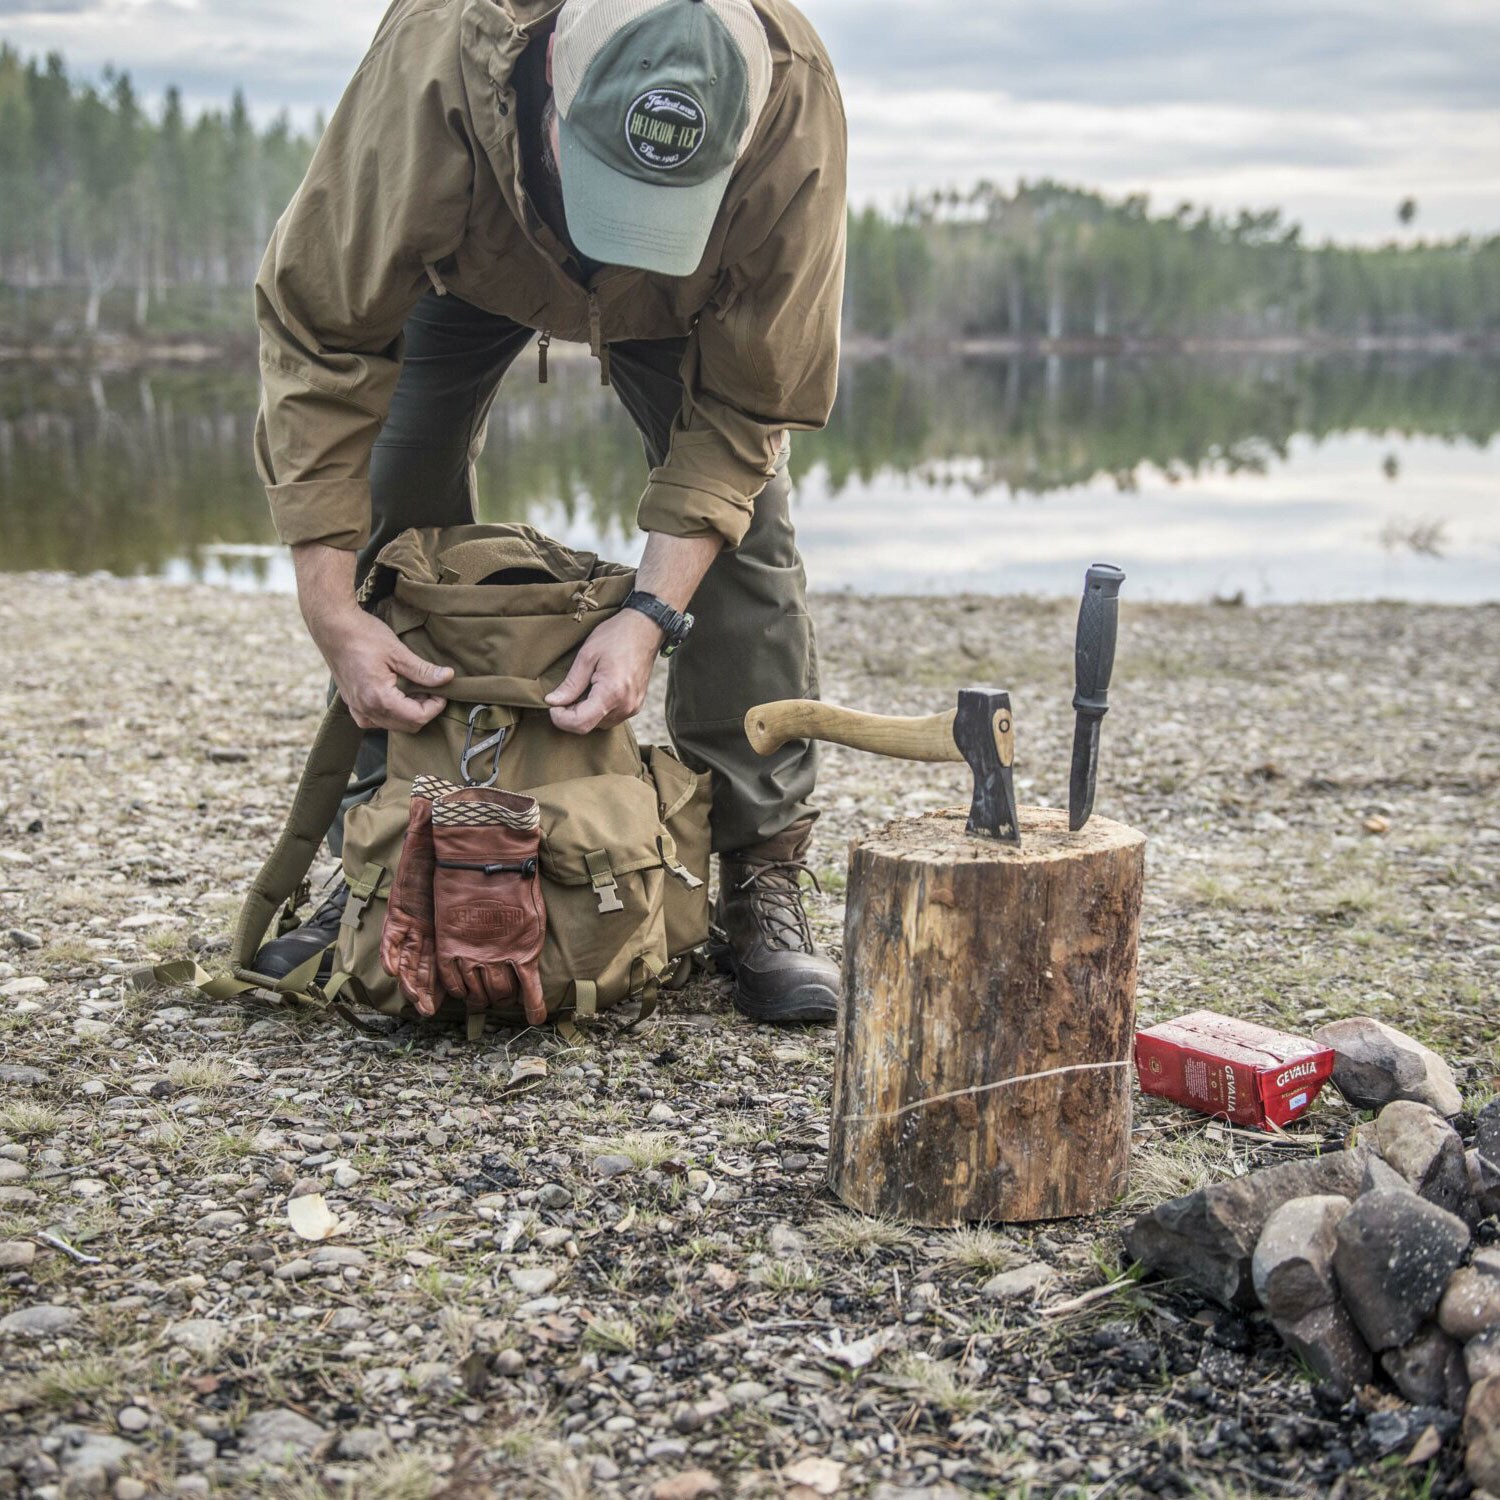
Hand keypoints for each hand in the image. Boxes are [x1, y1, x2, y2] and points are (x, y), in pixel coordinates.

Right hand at [317, 607, 453, 732]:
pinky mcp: (352, 704)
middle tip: (431, 689)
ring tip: (415, 689)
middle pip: (407, 726)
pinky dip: (392, 714)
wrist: (333, 627)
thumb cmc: (363, 635)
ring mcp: (357, 709)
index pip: (417, 718)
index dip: (435, 706)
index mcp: (378, 698)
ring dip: (409, 713)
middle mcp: (366, 709)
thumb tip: (449, 677)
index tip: (441, 690)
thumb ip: (423, 671)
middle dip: (424, 711)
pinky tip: (397, 695)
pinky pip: (376, 721)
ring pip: (393, 726)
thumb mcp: (398, 652)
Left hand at [545, 609, 660, 734]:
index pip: (580, 724)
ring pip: (599, 724)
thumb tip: (553, 701)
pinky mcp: (636, 706)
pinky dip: (598, 709)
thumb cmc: (616, 636)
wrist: (645, 628)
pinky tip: (595, 691)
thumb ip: (571, 683)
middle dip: (571, 714)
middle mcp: (625, 706)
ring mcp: (632, 707)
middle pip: (589, 726)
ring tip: (582, 689)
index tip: (553, 704)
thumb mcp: (587, 655)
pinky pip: (611, 717)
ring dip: (585, 712)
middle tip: (564, 694)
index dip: (560, 719)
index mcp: (612, 693)